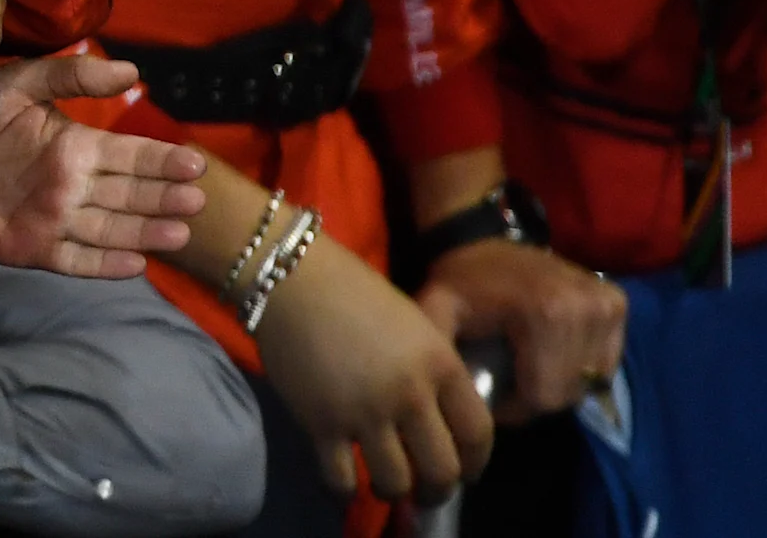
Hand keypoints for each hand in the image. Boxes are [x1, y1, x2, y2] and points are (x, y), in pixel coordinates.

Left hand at [0, 54, 207, 275]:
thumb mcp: (21, 83)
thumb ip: (73, 77)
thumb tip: (132, 71)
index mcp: (77, 147)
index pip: (131, 156)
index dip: (162, 160)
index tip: (195, 162)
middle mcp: (74, 186)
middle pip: (130, 195)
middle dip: (164, 197)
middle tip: (196, 199)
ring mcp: (56, 219)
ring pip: (112, 228)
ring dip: (146, 232)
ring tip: (181, 231)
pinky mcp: (33, 248)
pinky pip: (76, 259)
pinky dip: (105, 264)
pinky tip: (137, 263)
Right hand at [249, 232, 491, 500]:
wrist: (289, 275)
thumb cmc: (352, 290)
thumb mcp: (413, 324)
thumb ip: (434, 371)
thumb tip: (442, 419)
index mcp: (440, 363)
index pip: (478, 434)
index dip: (475, 464)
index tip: (465, 472)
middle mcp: (409, 394)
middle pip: (442, 470)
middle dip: (436, 490)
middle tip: (424, 491)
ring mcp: (364, 411)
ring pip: (395, 483)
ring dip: (393, 492)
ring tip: (384, 484)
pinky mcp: (320, 422)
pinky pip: (342, 479)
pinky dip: (346, 490)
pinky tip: (346, 481)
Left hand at [415, 236, 627, 421]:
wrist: (480, 239)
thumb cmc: (461, 280)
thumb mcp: (436, 312)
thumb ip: (442, 356)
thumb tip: (461, 405)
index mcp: (546, 315)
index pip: (543, 396)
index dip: (514, 408)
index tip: (492, 398)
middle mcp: (586, 309)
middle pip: (568, 391)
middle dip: (536, 397)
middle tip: (510, 383)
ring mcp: (607, 305)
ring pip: (590, 381)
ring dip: (560, 383)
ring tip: (530, 368)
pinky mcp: (617, 302)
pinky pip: (607, 361)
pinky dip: (582, 366)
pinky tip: (554, 353)